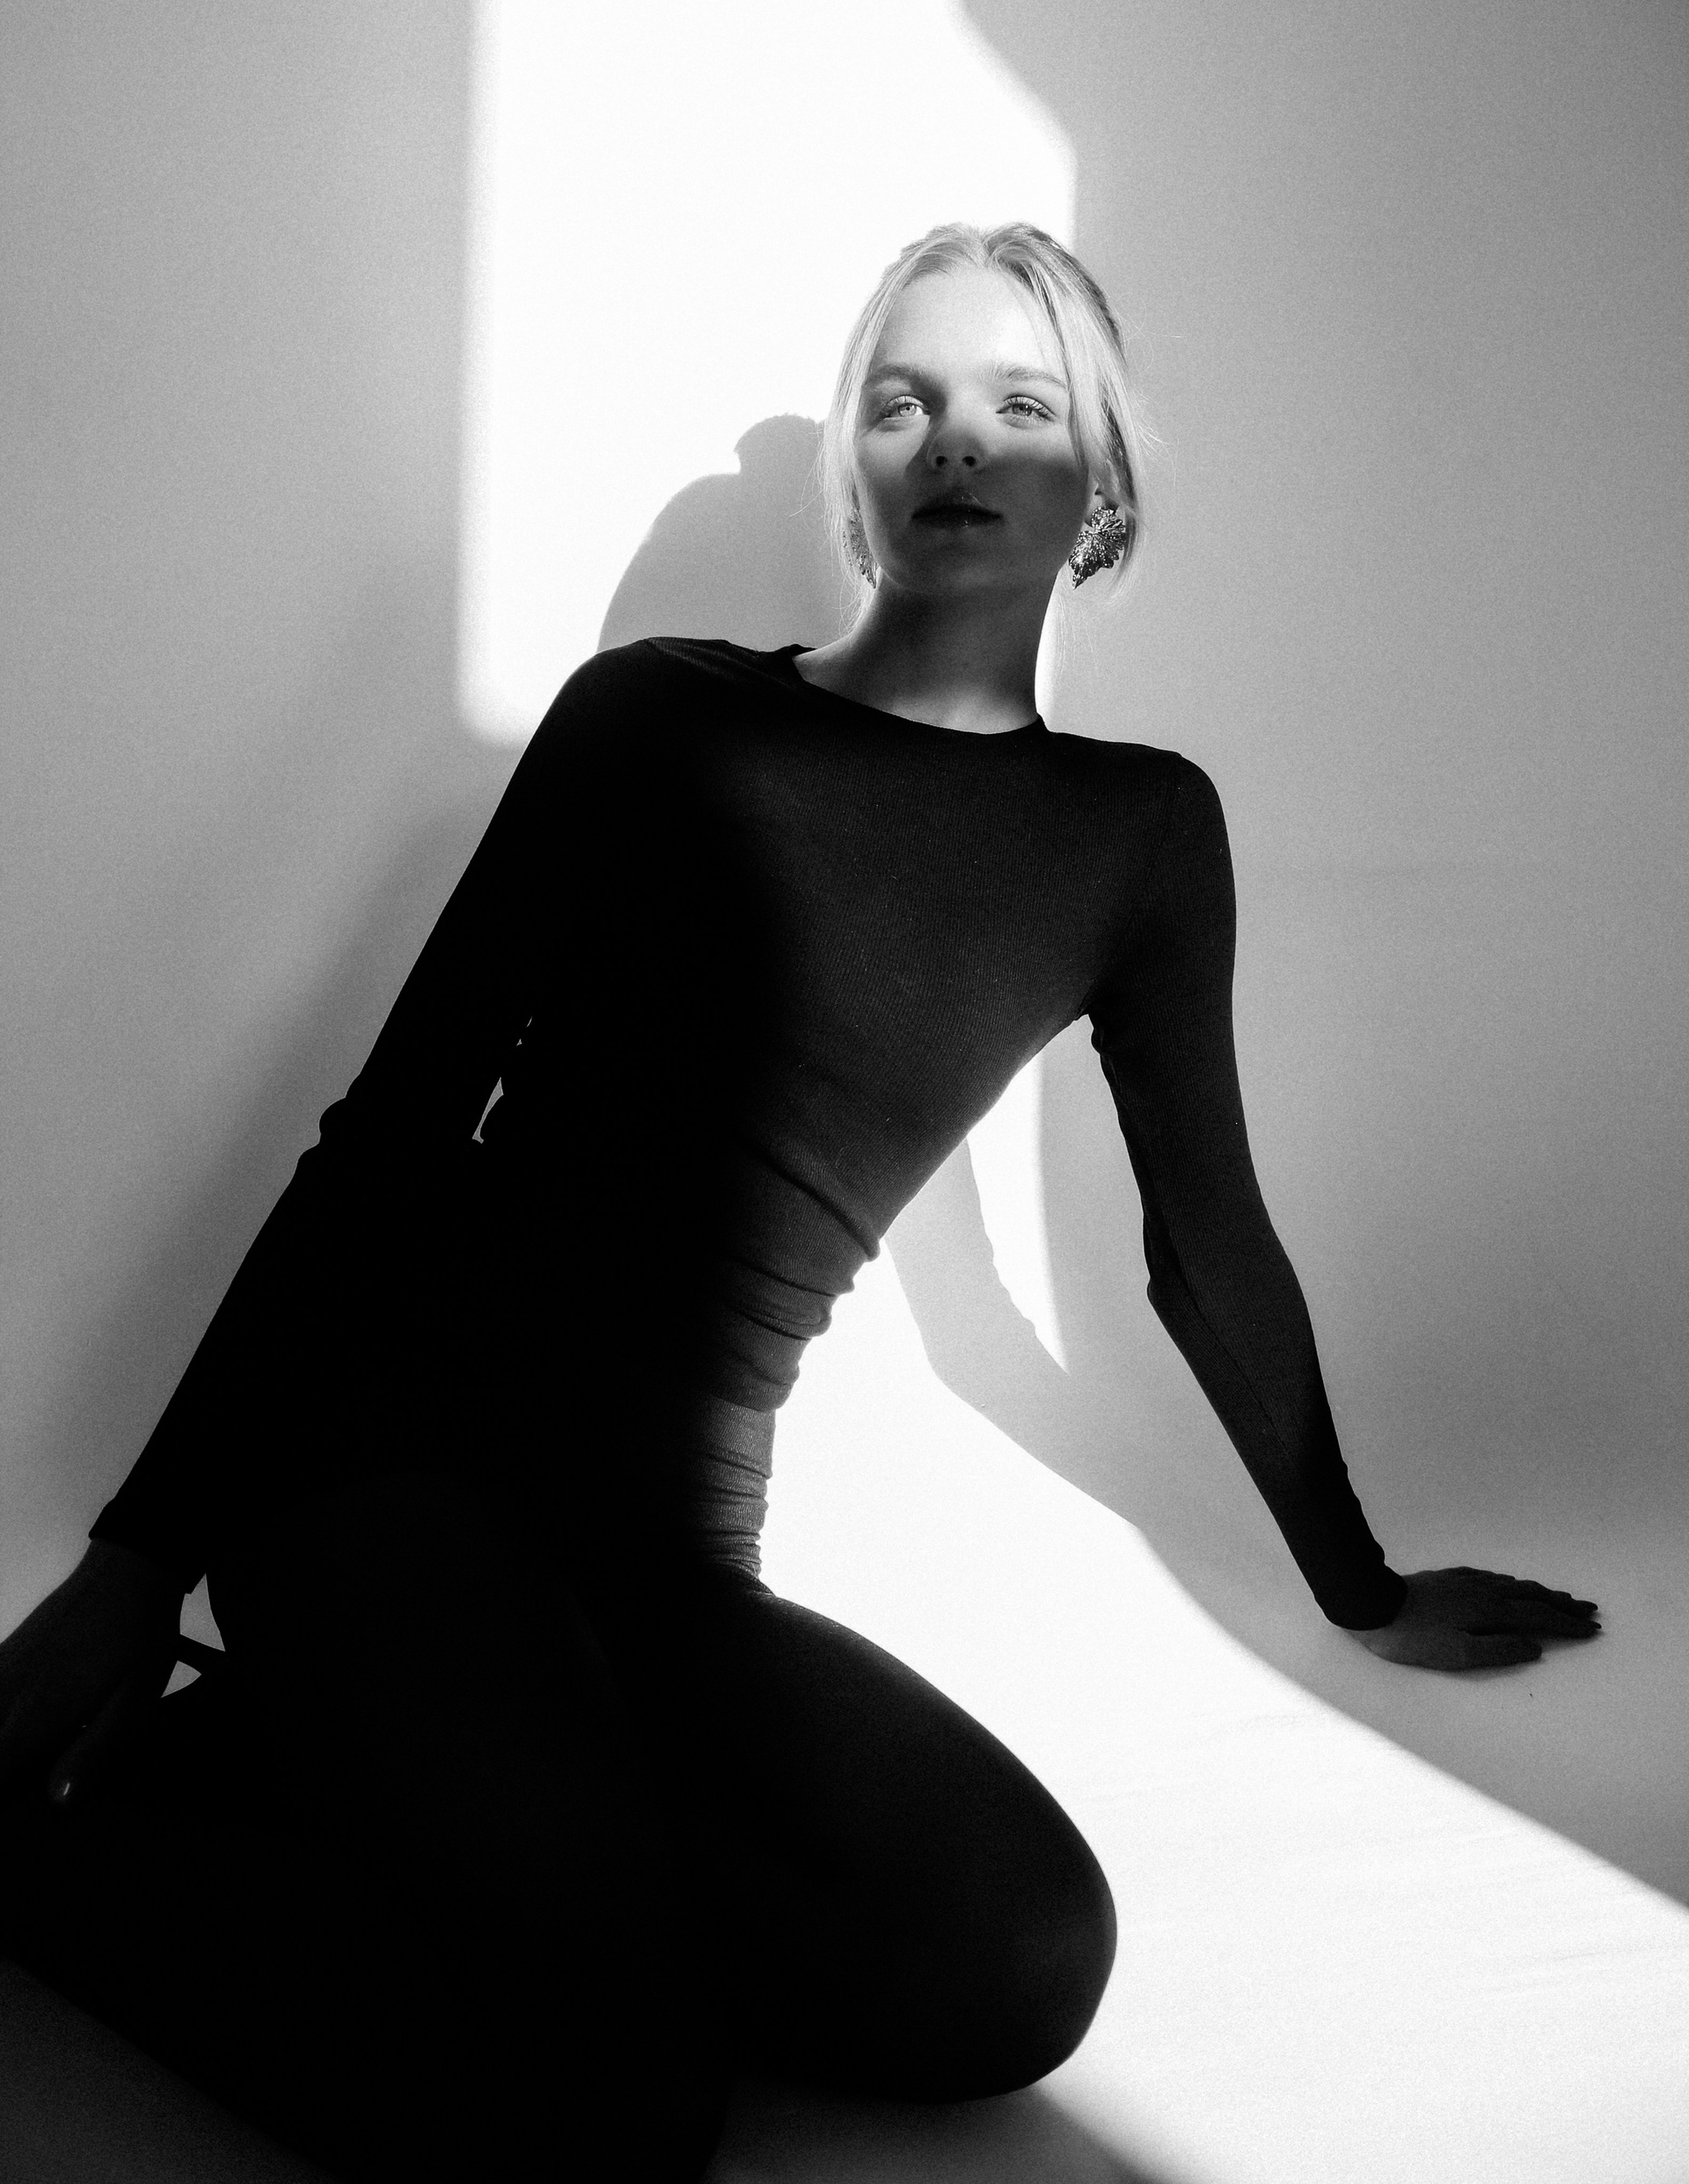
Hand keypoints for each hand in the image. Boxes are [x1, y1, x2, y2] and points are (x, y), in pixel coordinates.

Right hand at [0, 1540, 185, 1807]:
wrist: (128, 1568)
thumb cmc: (139, 1639)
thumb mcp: (134, 1700)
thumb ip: (94, 1752)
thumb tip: (57, 1804)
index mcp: (36, 1715)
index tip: (11, 1824)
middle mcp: (5, 1694)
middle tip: (22, 1793)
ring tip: (21, 1757)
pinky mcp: (2, 1654)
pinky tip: (14, 1722)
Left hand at [1351, 1566, 1599, 1670]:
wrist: (1372, 1604)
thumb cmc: (1414, 1637)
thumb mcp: (1458, 1655)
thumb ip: (1500, 1650)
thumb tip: (1536, 1647)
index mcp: (1490, 1612)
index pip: (1538, 1617)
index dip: (1566, 1624)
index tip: (1592, 1629)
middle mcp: (1483, 1592)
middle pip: (1531, 1597)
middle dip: (1562, 1605)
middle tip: (1588, 1609)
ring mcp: (1465, 1582)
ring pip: (1512, 1585)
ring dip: (1540, 1592)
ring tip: (1559, 1596)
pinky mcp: (1447, 1579)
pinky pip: (1490, 1578)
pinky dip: (1510, 1583)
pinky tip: (1509, 1584)